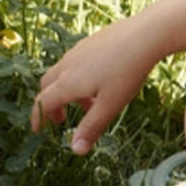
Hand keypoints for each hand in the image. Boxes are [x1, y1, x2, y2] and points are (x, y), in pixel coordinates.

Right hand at [31, 19, 158, 154]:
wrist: (147, 33)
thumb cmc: (127, 72)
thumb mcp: (110, 106)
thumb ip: (91, 128)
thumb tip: (75, 151)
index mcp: (68, 83)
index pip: (42, 102)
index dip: (38, 118)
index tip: (38, 130)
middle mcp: (67, 65)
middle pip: (47, 86)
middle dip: (51, 105)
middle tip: (62, 120)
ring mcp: (78, 51)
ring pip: (61, 74)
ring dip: (66, 92)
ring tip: (88, 104)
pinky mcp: (91, 41)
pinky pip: (74, 63)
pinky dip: (77, 78)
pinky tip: (99, 82)